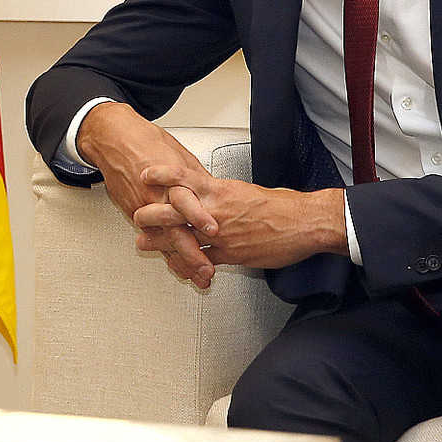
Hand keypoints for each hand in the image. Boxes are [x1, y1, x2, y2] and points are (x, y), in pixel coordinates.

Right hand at [75, 102, 220, 285]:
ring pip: (164, 240)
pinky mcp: (134, 212)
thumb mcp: (178, 155)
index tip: (214, 231)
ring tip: (195, 276)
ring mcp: (144, 208)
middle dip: (191, 252)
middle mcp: (156, 197)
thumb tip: (216, 192)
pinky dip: (165, 253)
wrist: (115, 141)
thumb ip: (197, 179)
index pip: (186, 201)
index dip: (200, 217)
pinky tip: (177, 267)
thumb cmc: (146, 142)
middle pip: (174, 229)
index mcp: (170, 179)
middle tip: (206, 269)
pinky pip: (152, 237)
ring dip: (181, 260)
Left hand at [130, 164, 346, 271]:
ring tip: (145, 242)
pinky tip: (179, 267)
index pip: (184, 179)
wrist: (304, 223)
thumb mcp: (245, 191)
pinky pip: (203, 260)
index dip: (163, 176)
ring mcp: (221, 234)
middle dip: (151, 214)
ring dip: (161, 242)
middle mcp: (216, 210)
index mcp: (220, 190)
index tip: (147, 174)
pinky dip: (190, 265)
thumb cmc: (280, 206)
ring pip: (183, 238)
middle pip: (174, 210)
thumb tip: (211, 194)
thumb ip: (224, 195)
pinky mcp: (231, 254)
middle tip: (136, 214)